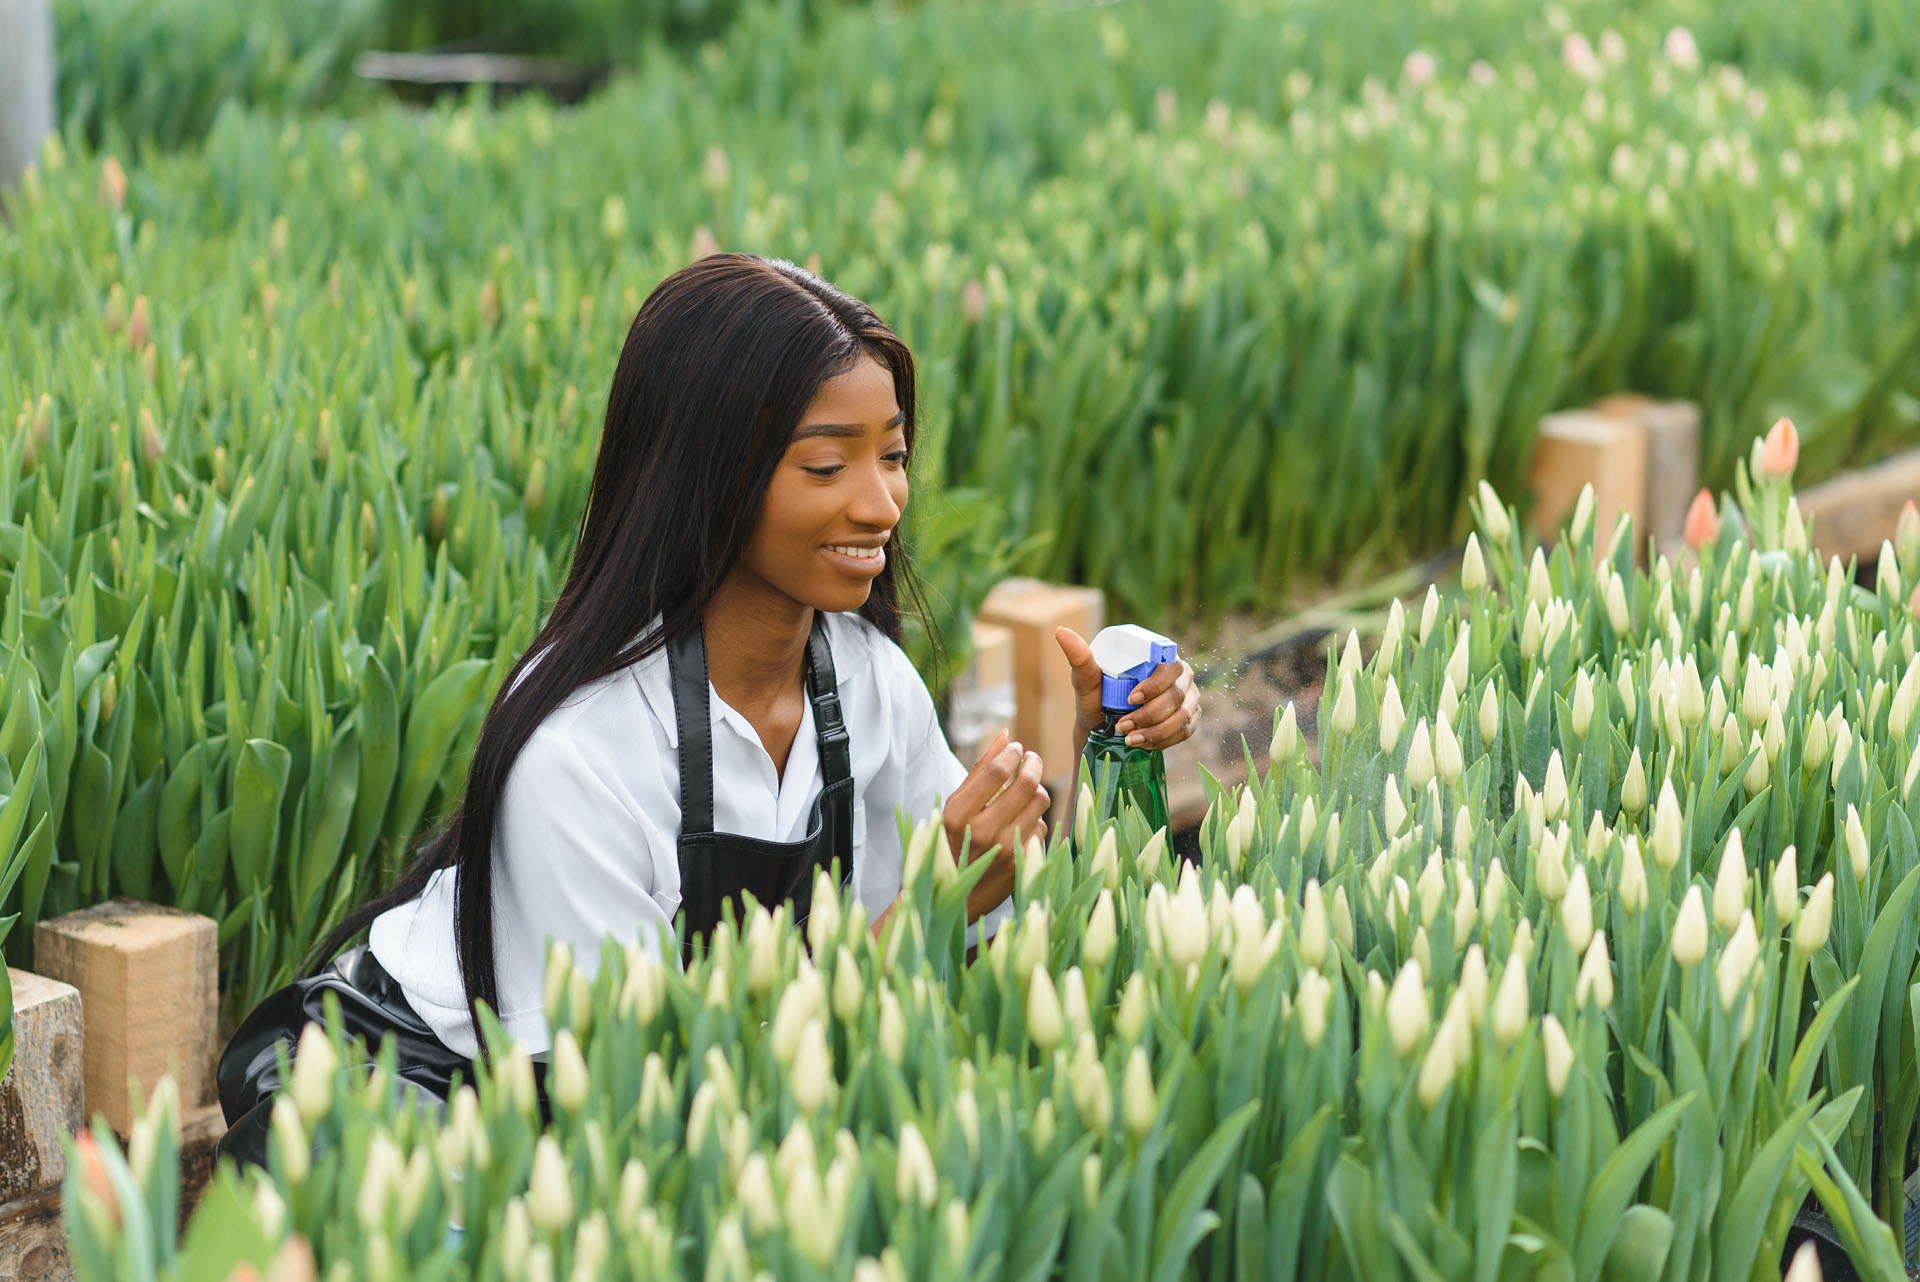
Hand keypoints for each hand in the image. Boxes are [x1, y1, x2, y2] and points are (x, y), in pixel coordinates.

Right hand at [941, 731, 1048, 921]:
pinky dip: (1035, 820)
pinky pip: (1042, 827)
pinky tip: (1021, 823)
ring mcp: (1006, 850)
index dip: (1011, 752)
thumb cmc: (951, 844)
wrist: (955, 898)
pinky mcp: (1024, 863)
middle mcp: (983, 832)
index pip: (996, 771)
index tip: (1015, 748)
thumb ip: (979, 772)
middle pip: (1026, 784)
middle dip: (1034, 763)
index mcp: (958, 815)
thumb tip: (1005, 736)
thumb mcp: (954, 808)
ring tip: (1027, 789)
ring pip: (1040, 802)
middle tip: (1031, 758)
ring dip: (1037, 790)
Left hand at [1055, 626, 1200, 748]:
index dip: (1154, 685)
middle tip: (1123, 726)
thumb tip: (1062, 632)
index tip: (1131, 699)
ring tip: (1131, 739)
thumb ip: (1079, 657)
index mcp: (1160, 657)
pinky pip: (1185, 731)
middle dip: (1149, 714)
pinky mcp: (1189, 719)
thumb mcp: (1086, 679)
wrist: (1103, 726)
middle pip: (1177, 695)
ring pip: (1183, 716)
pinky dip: (1163, 741)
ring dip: (1156, 731)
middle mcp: (1181, 675)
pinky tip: (1144, 744)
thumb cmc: (1097, 696)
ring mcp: (1189, 697)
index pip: (1169, 667)